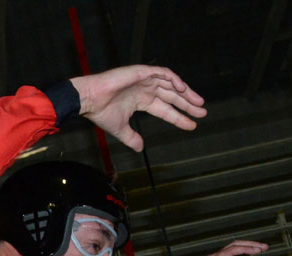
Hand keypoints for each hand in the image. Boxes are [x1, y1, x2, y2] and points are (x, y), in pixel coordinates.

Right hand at [70, 65, 205, 150]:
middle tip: (202, 112)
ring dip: (186, 93)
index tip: (192, 125)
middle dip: (188, 104)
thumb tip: (140, 149)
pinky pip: (163, 73)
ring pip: (171, 84)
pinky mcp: (142, 72)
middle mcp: (145, 89)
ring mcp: (145, 80)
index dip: (179, 117)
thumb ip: (132, 138)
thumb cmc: (101, 112)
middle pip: (172, 96)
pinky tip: (182, 89)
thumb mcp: (120, 129)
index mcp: (141, 101)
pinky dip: (174, 79)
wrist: (89, 99)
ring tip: (198, 102)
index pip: (165, 109)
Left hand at [151, 240, 268, 255]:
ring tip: (263, 248)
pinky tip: (248, 255)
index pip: (232, 251)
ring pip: (235, 250)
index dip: (246, 249)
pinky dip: (242, 254)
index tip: (259, 251)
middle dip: (251, 245)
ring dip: (248, 248)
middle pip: (235, 246)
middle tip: (266, 247)